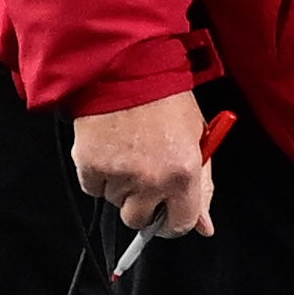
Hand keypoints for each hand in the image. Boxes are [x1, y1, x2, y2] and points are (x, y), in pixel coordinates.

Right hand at [74, 89, 212, 238]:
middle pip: (138, 220)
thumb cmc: (166, 98)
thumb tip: (204, 226)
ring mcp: (118, 174)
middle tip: (143, 176)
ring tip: (127, 150)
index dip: (173, 221)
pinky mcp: (89, 165)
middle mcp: (150, 180)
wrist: (127, 68)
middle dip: (141, 204)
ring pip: (114, 202)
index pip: (180, 224)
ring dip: (119, 185)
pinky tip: (109, 148)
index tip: (167, 214)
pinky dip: (98, 174)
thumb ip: (202, 186)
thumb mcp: (197, 139)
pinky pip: (92, 187)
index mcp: (183, 174)